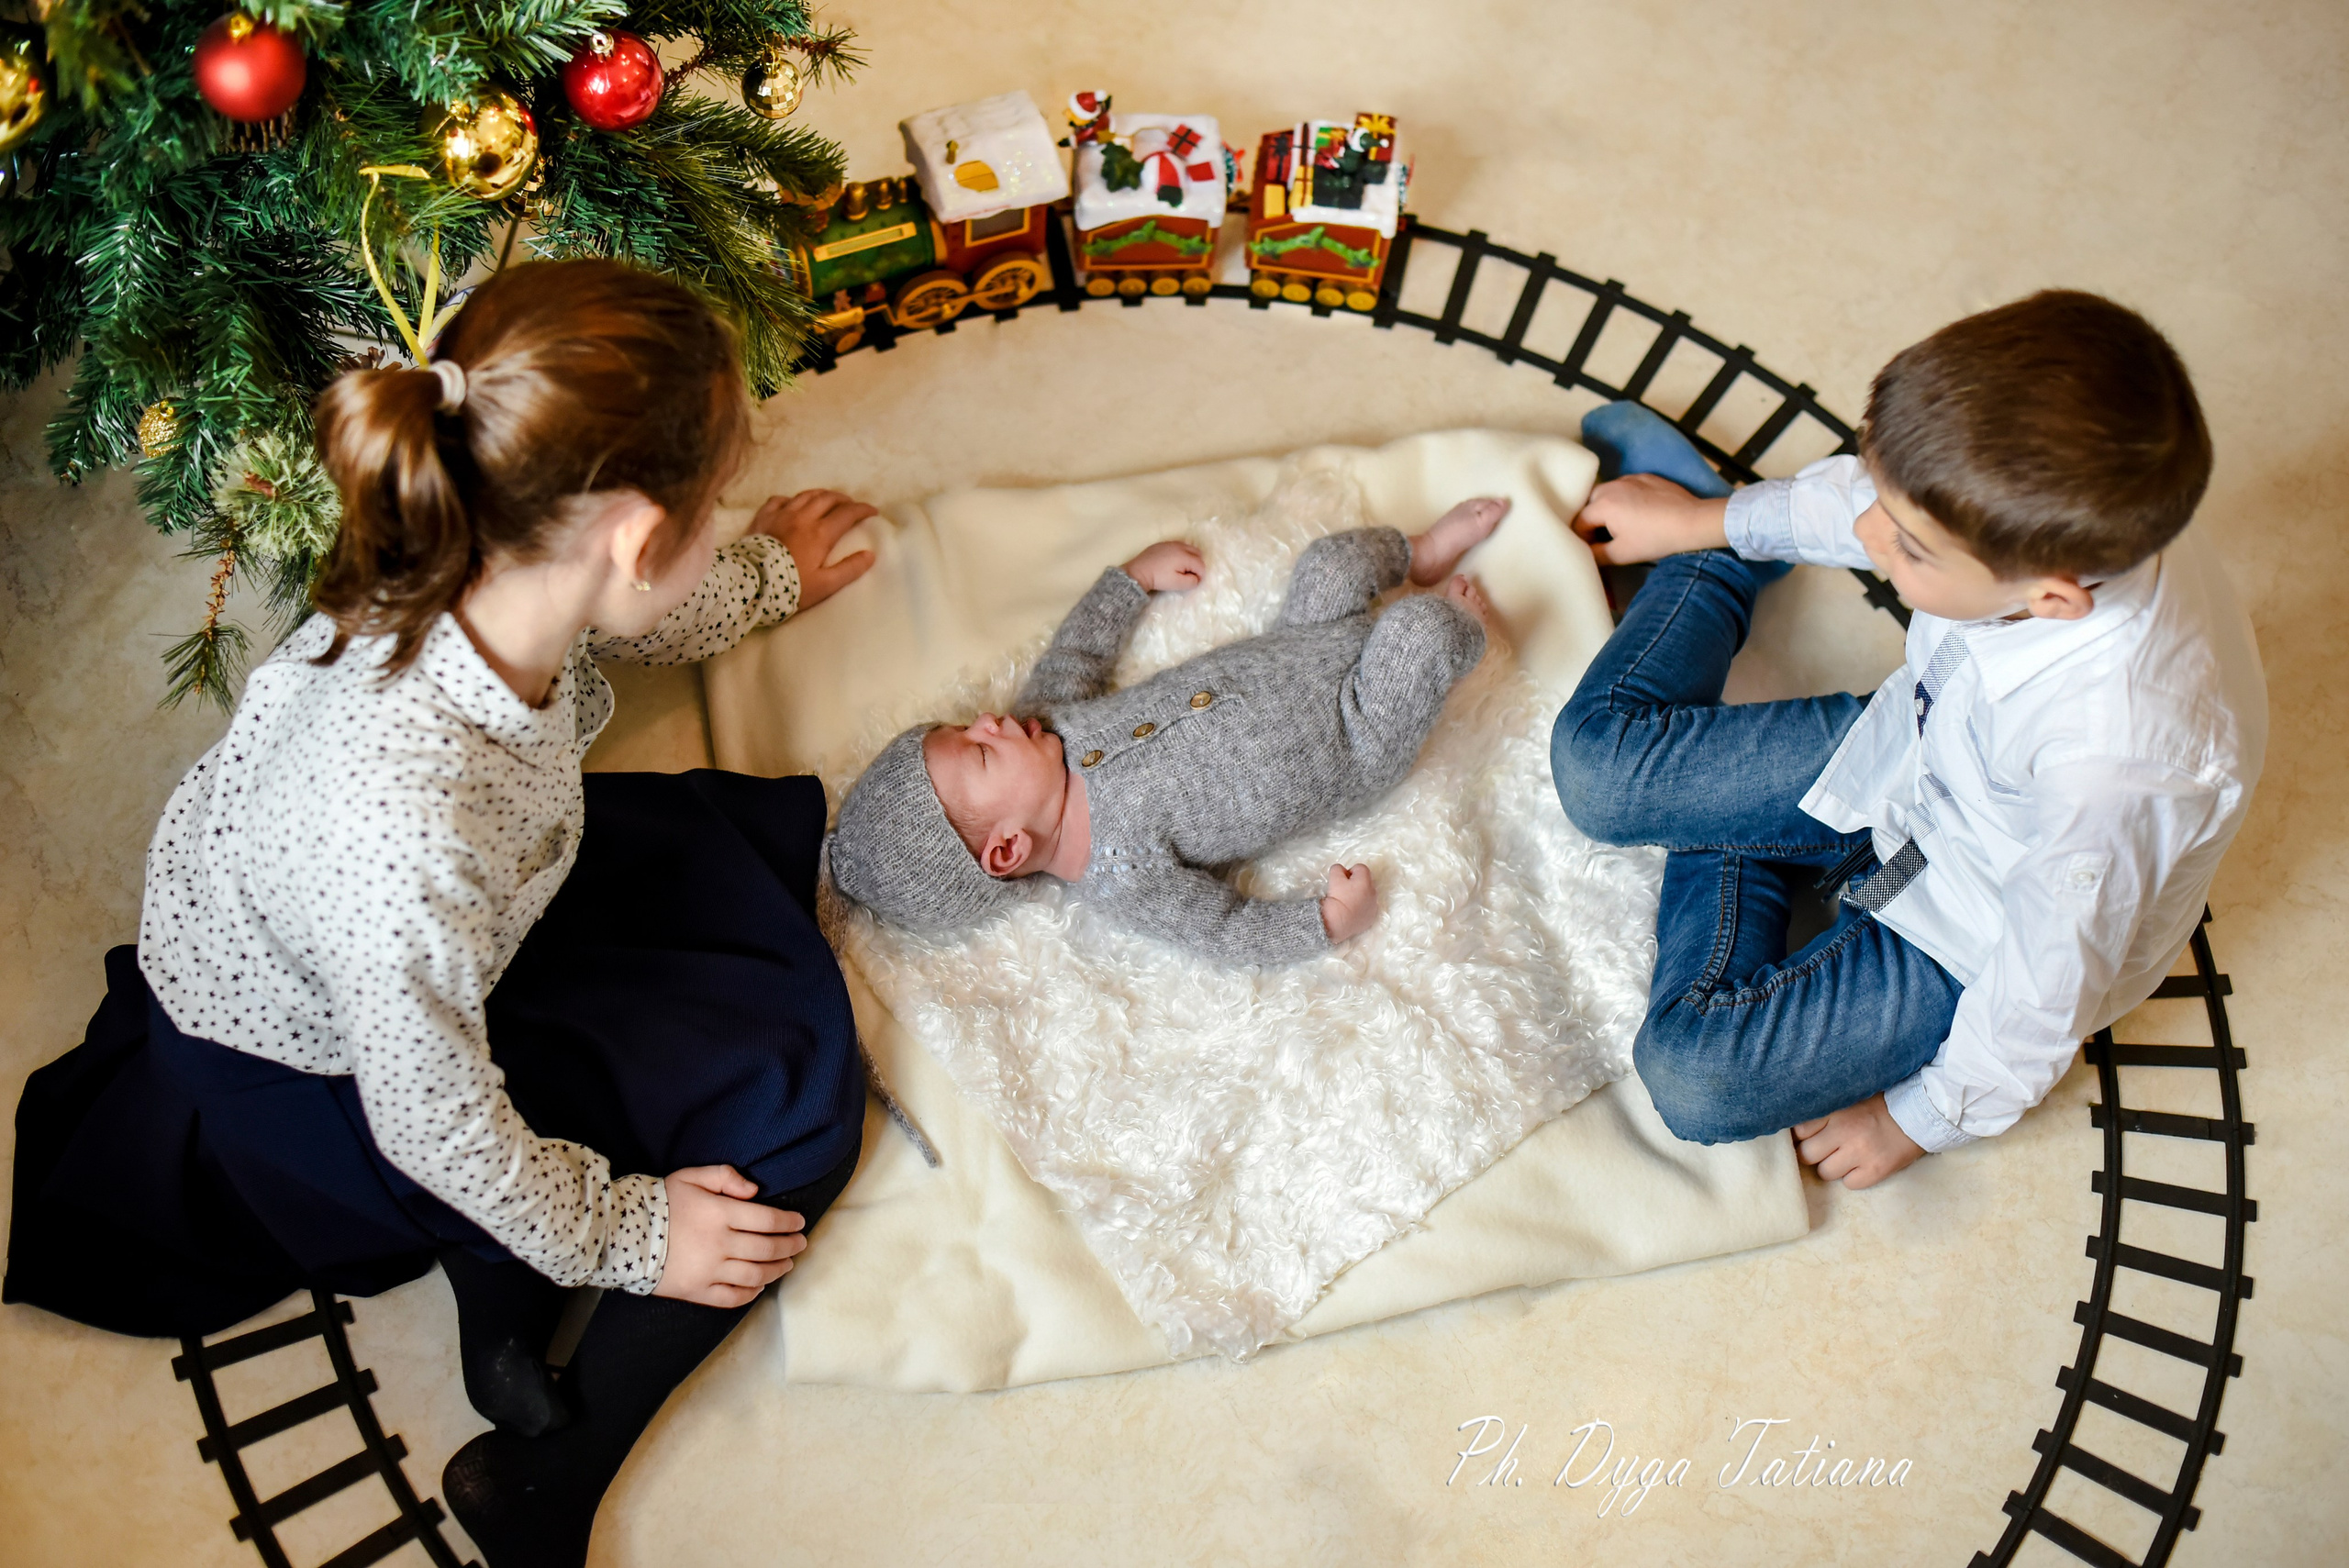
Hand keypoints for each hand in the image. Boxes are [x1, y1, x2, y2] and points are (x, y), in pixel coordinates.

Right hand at [653, 1164, 808, 1307]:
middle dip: (790, 1246)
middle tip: (800, 1243)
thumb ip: (726, 1177)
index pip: (768, 1220)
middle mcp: (719, 1244)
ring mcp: (709, 1271)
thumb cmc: (661, 1202)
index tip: (799, 1222)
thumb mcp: (691, 1176)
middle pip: (767, 1248)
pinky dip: (751, 1293)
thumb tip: (755, 1192)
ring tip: (787, 1264)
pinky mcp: (697, 1291)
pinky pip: (732, 1297)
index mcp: (720, 1214)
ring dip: (777, 1269)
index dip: (789, 1222)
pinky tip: (760, 1285)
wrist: (624, 1235)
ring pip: (755, 1274)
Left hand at [750, 488, 877, 610]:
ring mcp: (781, 514)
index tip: (872, 512)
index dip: (863, 510)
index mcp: (820, 533)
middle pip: (828, 498)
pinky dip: (791, 499)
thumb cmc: (789, 587)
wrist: (749, 584)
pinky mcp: (763, 517)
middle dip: (844, 499)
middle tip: (851, 506)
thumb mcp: (824, 585)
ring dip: (821, 495)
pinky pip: (779, 499)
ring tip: (828, 500)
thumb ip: (849, 570)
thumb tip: (869, 555)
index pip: (847, 513)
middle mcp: (803, 517)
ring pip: (806, 495)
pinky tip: (793, 505)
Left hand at [1121, 541, 1205, 592]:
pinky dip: (1180, 553)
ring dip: (1190, 558)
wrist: (1139, 572)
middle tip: (1189, 574)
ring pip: (1188, 548)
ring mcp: (1171, 543)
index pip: (1201, 565)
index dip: (1200, 575)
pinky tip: (1172, 562)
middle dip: (1197, 564)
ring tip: (1181, 568)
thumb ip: (1192, 581)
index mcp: (1185, 556)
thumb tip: (1197, 577)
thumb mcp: (1177, 584)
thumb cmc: (1159, 578)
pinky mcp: (1163, 543)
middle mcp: (1181, 546)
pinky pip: (1178, 546)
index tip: (1193, 582)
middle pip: (1198, 553)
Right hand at [1320, 863, 1378, 942]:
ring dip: (1358, 895)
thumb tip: (1341, 870)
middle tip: (1343, 890)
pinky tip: (1350, 911)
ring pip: (1367, 894)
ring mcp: (1373, 906)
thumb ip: (1338, 869)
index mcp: (1365, 881)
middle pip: (1365, 881)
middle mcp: (1373, 892)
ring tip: (1346, 902)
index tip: (1342, 880)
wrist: (1337, 923)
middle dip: (1355, 883)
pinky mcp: (1371, 917)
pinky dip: (1360, 907)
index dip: (1349, 872)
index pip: (1360, 868)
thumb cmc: (1336, 899)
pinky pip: (1367, 907)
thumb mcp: (1334, 878)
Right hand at [1570, 474, 1731, 564]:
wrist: (1692, 521)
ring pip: (1608, 492)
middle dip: (1593, 520)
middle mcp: (1612, 486)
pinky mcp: (1646, 476)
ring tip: (1622, 523)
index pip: (1579, 522)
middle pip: (1590, 503)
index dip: (1583, 538)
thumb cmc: (1655, 539)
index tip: (1593, 549)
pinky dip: (1625, 498)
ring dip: (1608, 507)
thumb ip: (1595, 555)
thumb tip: (1584, 553)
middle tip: (1605, 536)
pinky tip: (1639, 511)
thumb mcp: (1621, 554)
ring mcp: (1629, 478)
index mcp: (1602, 504)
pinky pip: (1626, 486)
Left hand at [1793, 1096, 1924, 1189]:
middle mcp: (1844, 1132)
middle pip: (1807, 1154)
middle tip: (1826, 1150)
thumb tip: (1798, 1128)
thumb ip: (1826, 1112)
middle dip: (1813, 1154)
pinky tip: (1862, 1166)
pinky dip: (1854, 1178)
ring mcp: (1860, 1153)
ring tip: (1846, 1158)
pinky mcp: (1875, 1171)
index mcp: (1836, 1112)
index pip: (1800, 1130)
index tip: (1810, 1136)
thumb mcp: (1849, 1100)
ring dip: (1832, 1168)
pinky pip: (1849, 1184)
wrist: (1920, 1115)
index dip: (1802, 1136)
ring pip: (1825, 1172)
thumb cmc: (1880, 1106)